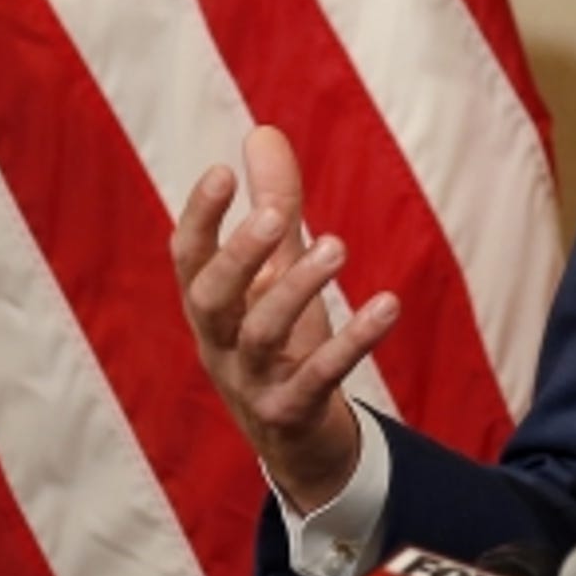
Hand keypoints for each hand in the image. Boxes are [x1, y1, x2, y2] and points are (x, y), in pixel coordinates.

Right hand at [171, 125, 397, 512]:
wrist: (297, 444)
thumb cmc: (280, 342)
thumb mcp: (276, 272)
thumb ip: (273, 202)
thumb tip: (262, 131)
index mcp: (211, 306)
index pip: (188, 259)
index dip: (200, 218)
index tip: (219, 171)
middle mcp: (219, 344)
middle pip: (211, 297)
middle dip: (241, 254)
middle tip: (280, 214)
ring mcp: (250, 382)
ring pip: (260, 335)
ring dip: (297, 289)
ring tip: (338, 246)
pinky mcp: (290, 414)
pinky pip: (316, 378)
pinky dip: (351, 342)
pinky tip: (387, 306)